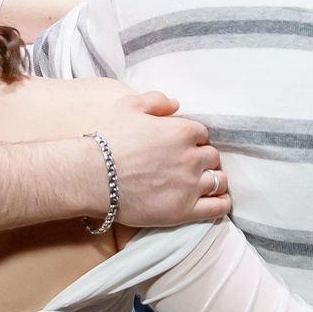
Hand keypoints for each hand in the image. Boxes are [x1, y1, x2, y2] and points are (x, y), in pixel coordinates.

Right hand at [95, 90, 228, 226]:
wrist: (91, 176)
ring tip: (203, 183)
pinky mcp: (184, 210)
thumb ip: (157, 100)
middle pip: (212, 157)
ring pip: (219, 180)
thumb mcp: (129, 106)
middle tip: (188, 165)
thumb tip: (176, 104)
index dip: (192, 140)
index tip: (181, 147)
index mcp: (182, 131)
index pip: (201, 134)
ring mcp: (189, 185)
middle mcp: (191, 157)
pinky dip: (221, 203)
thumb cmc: (107, 140)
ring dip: (213, 179)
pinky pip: (217, 208)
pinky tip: (217, 201)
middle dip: (202, 159)